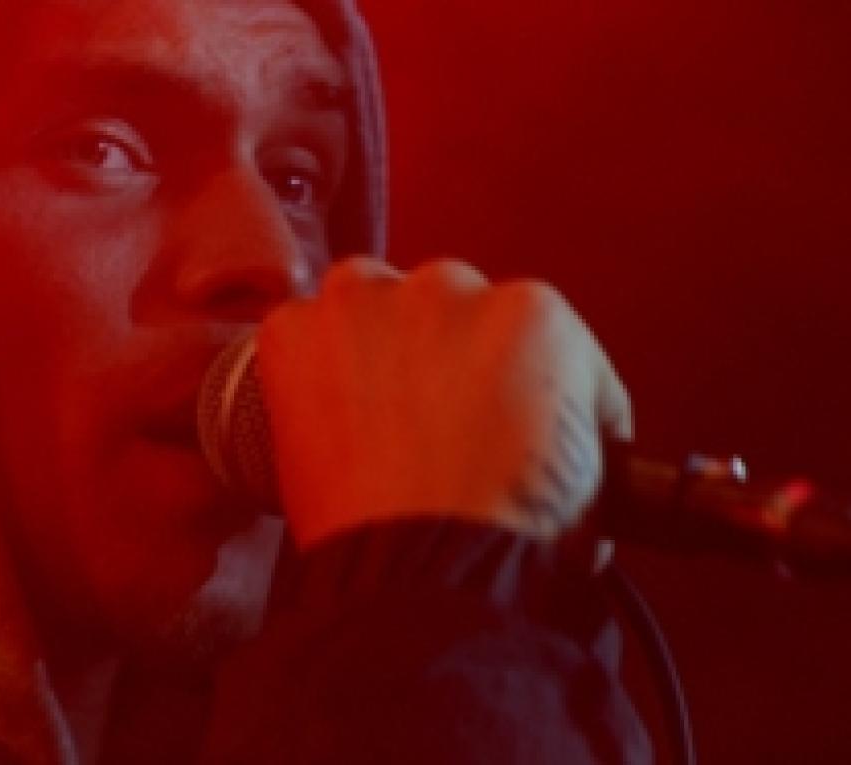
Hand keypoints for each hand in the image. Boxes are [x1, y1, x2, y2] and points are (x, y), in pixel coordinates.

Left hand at [257, 257, 631, 549]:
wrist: (427, 579)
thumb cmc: (508, 538)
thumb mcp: (592, 477)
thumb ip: (573, 426)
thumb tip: (556, 439)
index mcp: (533, 315)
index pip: (525, 330)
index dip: (516, 380)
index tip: (503, 413)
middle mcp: (449, 288)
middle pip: (444, 307)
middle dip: (442, 354)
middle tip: (432, 420)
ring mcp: (366, 306)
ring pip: (370, 303)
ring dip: (374, 342)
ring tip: (375, 413)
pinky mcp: (297, 334)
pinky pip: (302, 332)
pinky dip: (309, 367)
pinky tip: (325, 416)